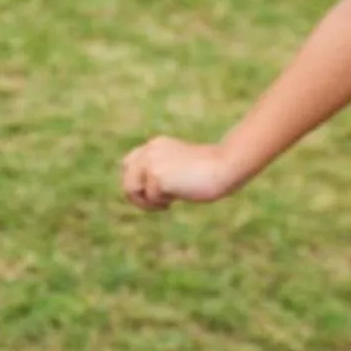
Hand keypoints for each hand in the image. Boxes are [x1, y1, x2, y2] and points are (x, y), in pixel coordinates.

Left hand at [121, 137, 240, 212]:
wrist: (224, 166)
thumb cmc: (210, 171)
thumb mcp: (181, 169)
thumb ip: (162, 174)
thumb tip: (138, 192)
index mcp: (156, 145)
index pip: (129, 163)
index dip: (137, 182)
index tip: (152, 194)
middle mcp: (150, 150)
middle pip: (126, 177)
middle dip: (137, 196)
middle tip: (158, 204)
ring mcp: (151, 162)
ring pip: (131, 189)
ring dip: (147, 202)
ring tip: (166, 204)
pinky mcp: (156, 175)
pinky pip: (151, 197)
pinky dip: (162, 203)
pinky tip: (178, 198)